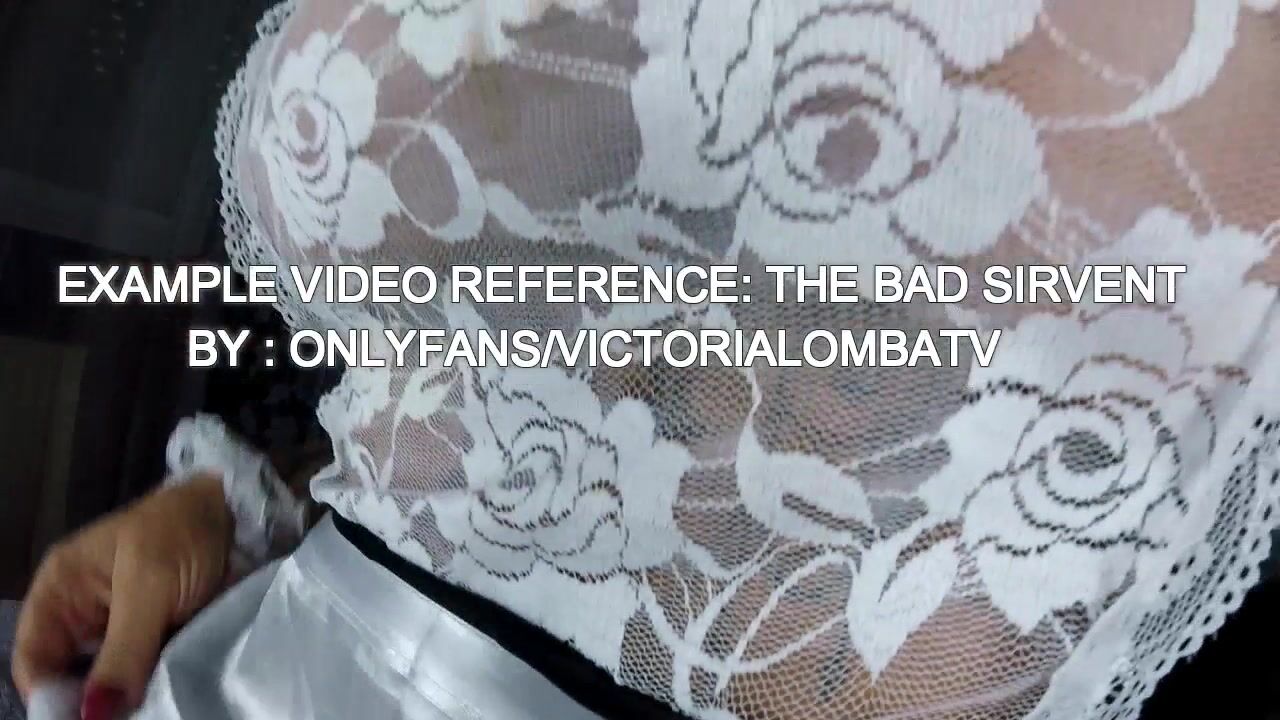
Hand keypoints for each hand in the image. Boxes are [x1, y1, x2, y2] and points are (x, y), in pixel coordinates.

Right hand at [10, 473, 231, 717]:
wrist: (243, 509)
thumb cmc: (184, 530)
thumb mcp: (149, 585)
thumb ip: (122, 650)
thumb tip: (94, 713)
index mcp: (62, 589)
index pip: (34, 657)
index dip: (48, 693)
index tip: (84, 716)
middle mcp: (83, 613)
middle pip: (68, 675)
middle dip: (90, 701)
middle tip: (121, 717)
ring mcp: (122, 626)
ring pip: (108, 680)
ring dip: (125, 696)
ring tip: (145, 708)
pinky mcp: (158, 635)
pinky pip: (144, 674)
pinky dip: (152, 687)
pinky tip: (162, 696)